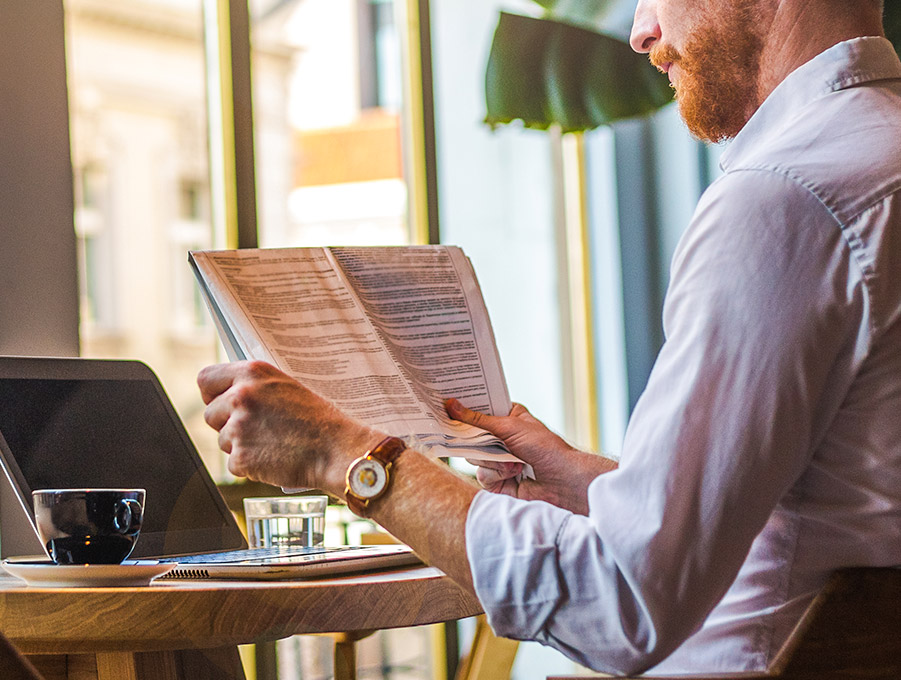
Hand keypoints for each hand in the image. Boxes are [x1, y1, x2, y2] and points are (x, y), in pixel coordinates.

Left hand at [197, 361, 379, 492]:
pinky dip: (251, 466)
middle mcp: (241, 396)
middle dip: (227, 424)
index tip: (221, 402)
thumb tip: (228, 395)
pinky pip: (235, 464)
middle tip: (257, 429)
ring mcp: (239, 427)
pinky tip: (275, 458)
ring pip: (222, 441)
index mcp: (252, 372)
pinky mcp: (241, 457)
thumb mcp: (286, 387)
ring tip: (273, 443)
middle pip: (210, 414)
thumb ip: (254, 387)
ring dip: (241, 446)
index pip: (206, 378)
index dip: (212, 394)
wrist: (337, 450)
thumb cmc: (318, 420)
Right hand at [446, 399, 615, 513]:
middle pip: (471, 436)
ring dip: (491, 460)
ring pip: (474, 457)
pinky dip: (496, 475)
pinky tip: (513, 474)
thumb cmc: (544, 447)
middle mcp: (502, 439)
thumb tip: (451, 405)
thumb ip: (477, 419)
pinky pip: (481, 475)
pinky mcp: (498, 481)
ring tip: (512, 462)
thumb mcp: (509, 427)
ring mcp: (499, 460)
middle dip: (472, 439)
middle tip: (463, 433)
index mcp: (509, 419)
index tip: (446, 404)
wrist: (562, 482)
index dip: (464, 409)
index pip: (480, 411)